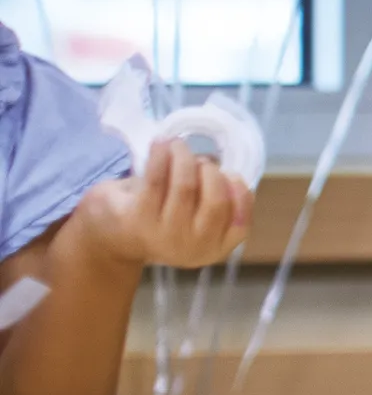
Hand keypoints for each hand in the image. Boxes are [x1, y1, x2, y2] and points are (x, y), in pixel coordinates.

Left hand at [68, 142, 250, 272]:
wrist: (107, 235)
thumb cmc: (159, 220)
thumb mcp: (195, 219)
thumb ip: (216, 200)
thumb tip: (220, 165)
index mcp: (211, 249)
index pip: (240, 223)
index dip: (239, 193)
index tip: (229, 173)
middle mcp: (190, 247)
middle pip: (216, 199)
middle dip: (211, 171)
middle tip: (198, 159)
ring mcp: (163, 235)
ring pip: (186, 185)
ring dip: (184, 155)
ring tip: (176, 145)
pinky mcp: (136, 219)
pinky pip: (156, 178)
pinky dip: (161, 154)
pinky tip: (160, 144)